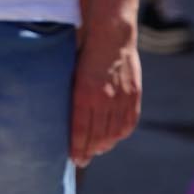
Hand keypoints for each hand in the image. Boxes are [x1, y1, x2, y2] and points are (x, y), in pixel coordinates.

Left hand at [71, 15, 142, 166]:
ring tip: (96, 151)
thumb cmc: (84, 49)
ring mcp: (120, 97)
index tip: (73, 159)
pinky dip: (120, 133)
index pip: (80, 130)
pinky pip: (128, 122)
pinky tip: (113, 138)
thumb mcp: (70, 71)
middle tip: (82, 160)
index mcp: (84, 92)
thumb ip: (70, 93)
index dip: (77, 148)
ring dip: (104, 145)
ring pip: (113, 132)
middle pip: (96, 135)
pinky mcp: (133, 94)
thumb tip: (60, 115)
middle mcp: (103, 98)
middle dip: (88, 151)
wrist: (111, 33)